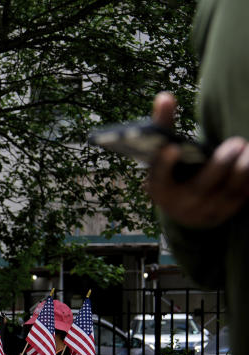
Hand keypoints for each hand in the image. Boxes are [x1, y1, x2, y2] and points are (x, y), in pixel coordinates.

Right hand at [146, 92, 248, 228]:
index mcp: (160, 188)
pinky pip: (243, 196)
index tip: (172, 148)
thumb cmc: (174, 172)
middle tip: (236, 142)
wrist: (185, 210)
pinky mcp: (226, 212)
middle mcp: (181, 204)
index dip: (165, 164)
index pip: (159, 178)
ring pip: (228, 191)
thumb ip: (163, 126)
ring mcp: (205, 211)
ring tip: (248, 147)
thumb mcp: (163, 154)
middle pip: (202, 185)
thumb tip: (165, 96)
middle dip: (220, 164)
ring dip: (243, 169)